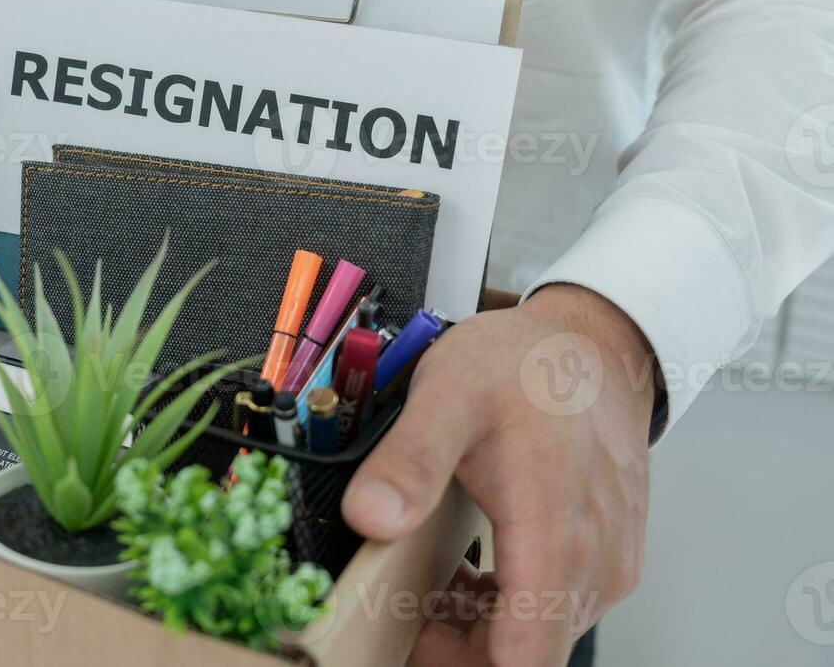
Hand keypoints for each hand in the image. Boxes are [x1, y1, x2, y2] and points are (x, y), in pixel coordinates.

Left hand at [341, 284, 656, 666]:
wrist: (590, 342)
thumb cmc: (525, 365)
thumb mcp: (447, 391)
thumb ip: (410, 458)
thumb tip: (371, 517)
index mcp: (555, 527)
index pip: (526, 654)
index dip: (460, 661)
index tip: (410, 639)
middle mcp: (594, 559)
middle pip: (523, 654)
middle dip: (456, 647)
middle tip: (397, 606)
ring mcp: (607, 562)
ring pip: (538, 636)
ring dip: (477, 627)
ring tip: (426, 584)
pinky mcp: (608, 558)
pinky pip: (555, 610)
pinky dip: (504, 606)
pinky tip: (466, 574)